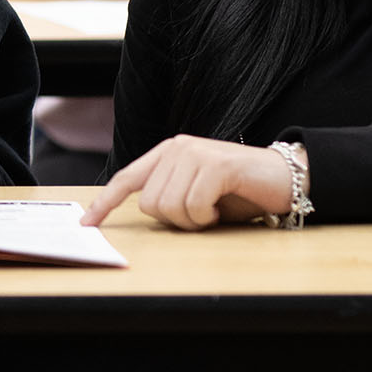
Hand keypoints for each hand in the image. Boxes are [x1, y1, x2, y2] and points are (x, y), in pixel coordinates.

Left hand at [81, 135, 304, 229]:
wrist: (284, 179)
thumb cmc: (239, 192)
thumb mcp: (196, 194)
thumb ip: (169, 197)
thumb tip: (144, 212)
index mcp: (167, 153)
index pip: (127, 179)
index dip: (105, 203)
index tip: (87, 224)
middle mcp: (177, 148)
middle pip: (150, 204)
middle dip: (175, 221)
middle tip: (201, 215)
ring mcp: (195, 153)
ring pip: (170, 207)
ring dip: (193, 221)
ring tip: (213, 210)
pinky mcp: (215, 165)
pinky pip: (194, 206)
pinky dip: (207, 217)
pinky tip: (220, 209)